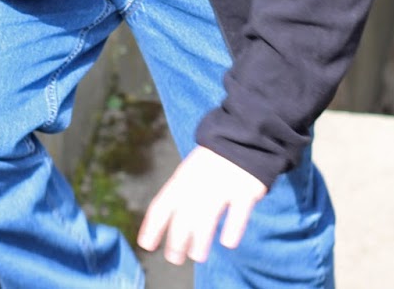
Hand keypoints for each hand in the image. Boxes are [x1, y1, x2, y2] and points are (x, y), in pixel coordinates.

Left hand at [138, 146, 266, 265]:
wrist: (243, 135)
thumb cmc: (213, 161)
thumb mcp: (190, 171)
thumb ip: (180, 196)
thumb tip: (172, 229)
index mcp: (183, 179)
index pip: (161, 206)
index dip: (152, 227)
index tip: (147, 245)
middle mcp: (199, 184)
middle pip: (182, 218)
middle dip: (175, 242)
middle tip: (175, 258)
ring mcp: (223, 186)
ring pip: (207, 219)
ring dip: (199, 241)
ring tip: (197, 255)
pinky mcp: (246, 189)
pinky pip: (238, 213)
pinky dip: (232, 230)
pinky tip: (228, 242)